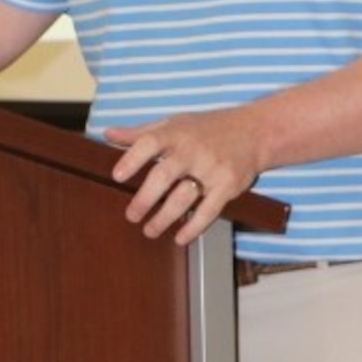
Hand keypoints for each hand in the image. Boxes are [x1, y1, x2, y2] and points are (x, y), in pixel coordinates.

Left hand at [105, 109, 261, 245]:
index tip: (117, 176)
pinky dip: (193, 227)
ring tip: (149, 230)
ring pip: (184, 198)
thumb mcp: (174, 124)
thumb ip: (140, 132)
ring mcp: (211, 169)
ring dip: (164, 218)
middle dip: (145, 198)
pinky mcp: (228, 187)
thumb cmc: (207, 128)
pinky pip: (208, 211)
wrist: (254, 132)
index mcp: (175, 133)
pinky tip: (179, 237)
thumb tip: (108, 135)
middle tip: (131, 215)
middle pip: (164, 175)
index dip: (132, 159)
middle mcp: (192, 150)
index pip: (149, 143)